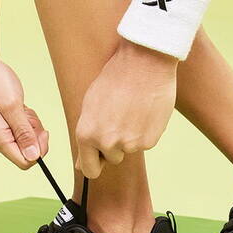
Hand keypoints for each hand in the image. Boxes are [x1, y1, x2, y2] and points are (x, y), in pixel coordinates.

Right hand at [0, 49, 48, 168]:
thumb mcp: (13, 106)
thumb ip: (24, 133)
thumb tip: (34, 158)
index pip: (25, 162)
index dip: (39, 149)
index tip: (43, 130)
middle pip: (28, 151)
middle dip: (35, 133)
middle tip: (28, 113)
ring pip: (26, 141)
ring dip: (30, 124)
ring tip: (22, 107)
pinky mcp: (0, 130)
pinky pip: (21, 132)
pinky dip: (25, 120)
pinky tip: (19, 107)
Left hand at [76, 40, 177, 177]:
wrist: (144, 62)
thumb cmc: (115, 79)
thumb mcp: (91, 105)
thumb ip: (87, 136)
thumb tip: (82, 165)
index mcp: (87, 134)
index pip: (90, 169)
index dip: (96, 162)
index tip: (101, 157)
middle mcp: (107, 143)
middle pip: (113, 158)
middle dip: (116, 145)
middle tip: (121, 118)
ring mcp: (130, 143)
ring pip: (130, 149)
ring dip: (132, 136)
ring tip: (133, 110)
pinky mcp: (150, 140)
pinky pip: (146, 142)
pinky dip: (146, 130)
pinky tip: (145, 110)